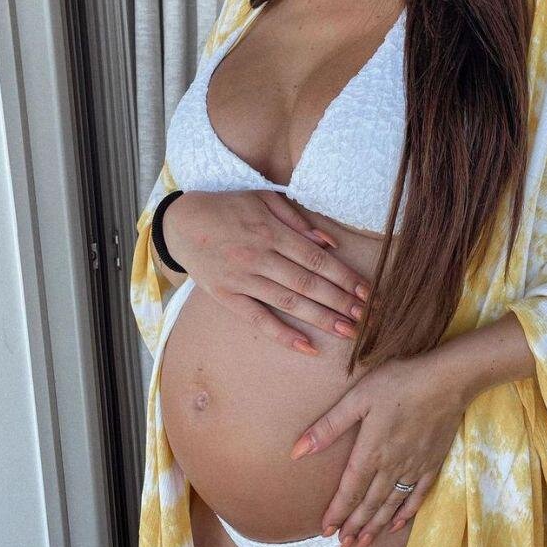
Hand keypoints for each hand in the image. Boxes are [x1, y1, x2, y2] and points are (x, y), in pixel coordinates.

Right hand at [162, 189, 369, 354]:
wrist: (180, 223)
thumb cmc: (228, 208)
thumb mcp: (263, 200)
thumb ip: (297, 220)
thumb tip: (329, 242)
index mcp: (272, 232)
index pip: (316, 259)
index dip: (344, 277)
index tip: (366, 292)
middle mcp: (260, 256)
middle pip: (308, 284)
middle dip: (340, 302)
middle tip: (366, 319)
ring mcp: (242, 279)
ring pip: (289, 303)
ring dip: (321, 319)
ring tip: (347, 332)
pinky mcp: (227, 296)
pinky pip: (258, 319)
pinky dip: (283, 334)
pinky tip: (307, 346)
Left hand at [290, 351, 466, 546]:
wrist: (447, 381)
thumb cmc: (399, 383)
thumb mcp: (358, 398)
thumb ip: (329, 426)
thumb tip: (298, 451)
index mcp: (371, 452)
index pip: (349, 491)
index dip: (337, 512)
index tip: (325, 531)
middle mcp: (392, 467)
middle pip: (370, 504)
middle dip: (354, 527)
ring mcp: (414, 468)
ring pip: (392, 505)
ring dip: (376, 526)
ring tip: (362, 543)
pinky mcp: (433, 464)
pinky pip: (418, 496)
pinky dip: (406, 513)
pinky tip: (397, 524)